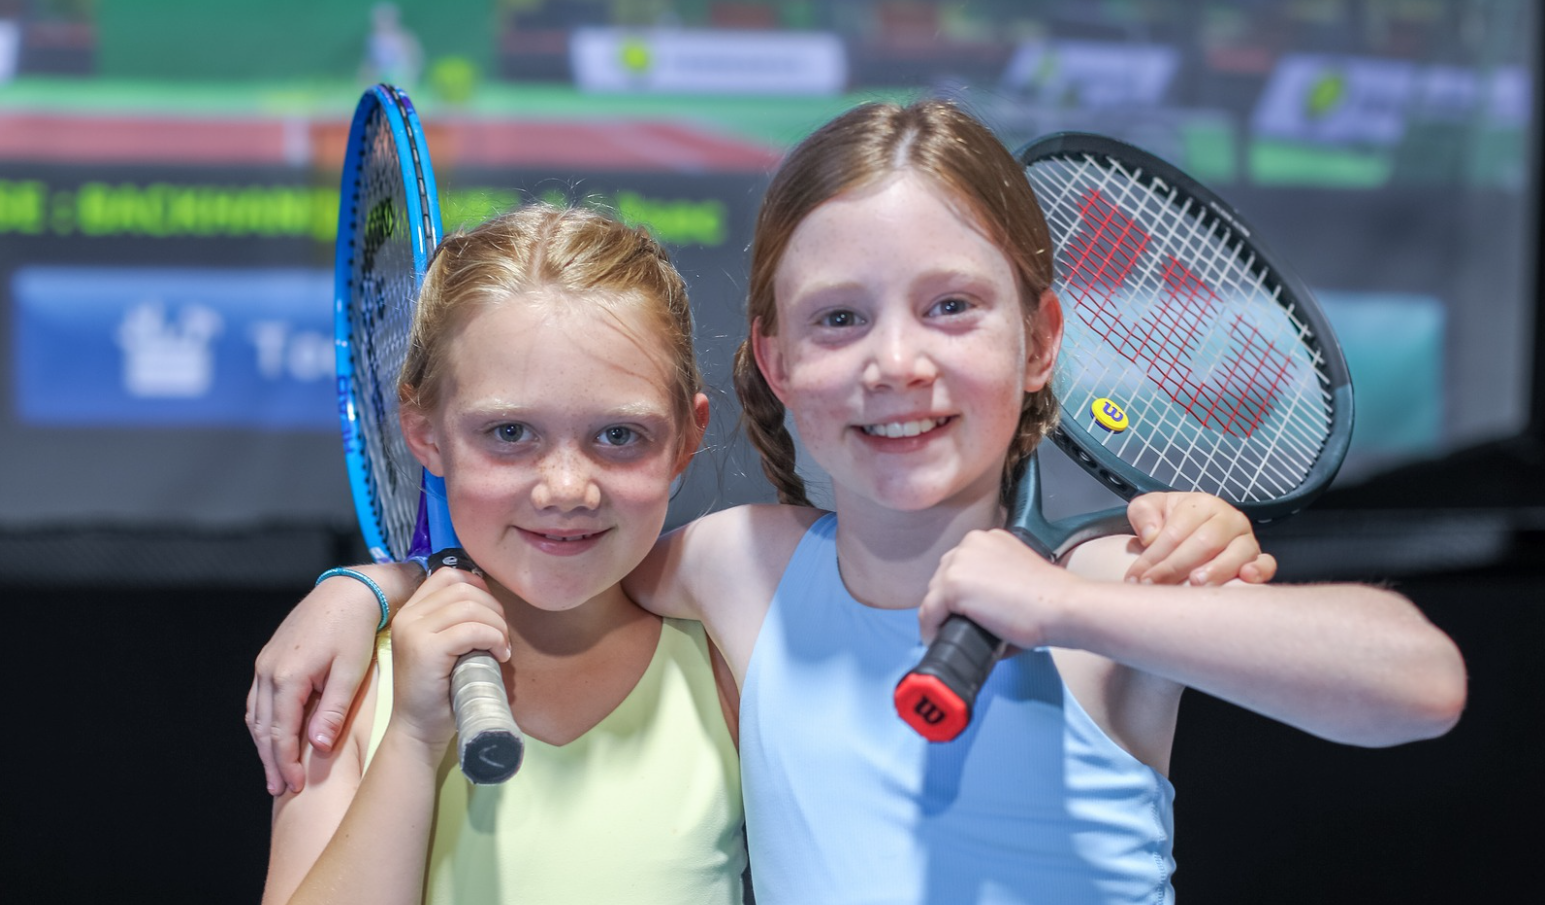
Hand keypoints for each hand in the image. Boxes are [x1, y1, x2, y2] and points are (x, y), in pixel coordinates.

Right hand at [245, 561, 421, 794]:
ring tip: (274, 771)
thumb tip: (317, 747)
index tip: (294, 786)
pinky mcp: (269, 658)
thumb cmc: (355, 630)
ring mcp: (265, 663)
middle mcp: (268, 671)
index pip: (280, 732)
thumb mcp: (351, 671)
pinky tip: (272, 736)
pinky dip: (263, 722)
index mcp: (288, 676)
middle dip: (270, 761)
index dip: (286, 762)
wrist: (348, 591)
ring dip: (263, 745)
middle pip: (262, 728)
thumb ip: (332, 710)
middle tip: (279, 789)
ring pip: (256, 714)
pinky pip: (259, 698)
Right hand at [385, 567, 511, 751]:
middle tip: (501, 636)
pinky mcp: (426, 650)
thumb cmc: (438, 691)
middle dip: (493, 608)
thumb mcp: (445, 647)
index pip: (448, 575)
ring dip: (497, 625)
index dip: (478, 587)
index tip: (491, 614)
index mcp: (411, 611)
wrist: (418, 730)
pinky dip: (493, 638)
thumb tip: (490, 600)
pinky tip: (500, 655)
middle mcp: (408, 616)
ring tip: (502, 647)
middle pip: (463, 587)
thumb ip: (454, 621)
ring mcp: (414, 631)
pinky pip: (471, 629)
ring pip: (469, 607)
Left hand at [918, 528, 1078, 649]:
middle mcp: (970, 544)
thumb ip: (991, 582)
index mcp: (986, 539)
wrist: (1062, 606)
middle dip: (947, 603)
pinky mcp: (953, 586)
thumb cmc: (1048, 598)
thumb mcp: (1014, 575)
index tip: (960, 612)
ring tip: (950, 634)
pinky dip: (931, 629)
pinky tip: (940, 639)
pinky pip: (929, 612)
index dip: (957, 593)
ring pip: (933, 595)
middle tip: (957, 625)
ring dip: (940, 615)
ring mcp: (960, 563)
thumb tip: (974, 609)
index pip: (957, 566)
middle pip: (942, 578)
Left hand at [1124, 492, 1276, 585]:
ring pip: (1237, 553)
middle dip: (1176, 567)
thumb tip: (1151, 535)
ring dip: (1217, 570)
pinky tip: (1246, 579)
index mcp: (1201, 505)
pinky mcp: (1258, 557)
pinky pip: (1266, 563)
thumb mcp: (1150, 509)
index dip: (1155, 555)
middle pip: (1205, 543)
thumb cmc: (1169, 521)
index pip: (1177, 531)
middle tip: (1157, 585)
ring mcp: (1246, 539)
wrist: (1192, 529)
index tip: (1138, 578)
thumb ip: (1144, 515)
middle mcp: (1228, 519)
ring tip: (1195, 584)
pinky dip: (1259, 571)